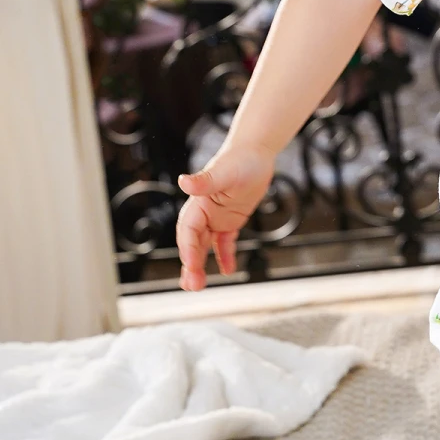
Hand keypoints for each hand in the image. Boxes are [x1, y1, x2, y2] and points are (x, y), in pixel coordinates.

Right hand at [175, 146, 275, 291]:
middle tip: (192, 286)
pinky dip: (224, 256)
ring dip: (200, 265)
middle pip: (192, 243)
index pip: (188, 230)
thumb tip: (184, 182)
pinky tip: (227, 270)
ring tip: (197, 285)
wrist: (255, 153)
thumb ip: (205, 180)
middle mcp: (203, 213)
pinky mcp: (230, 221)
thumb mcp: (224, 171)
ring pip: (204, 246)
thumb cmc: (239, 159)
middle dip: (191, 264)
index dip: (188, 249)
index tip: (191, 266)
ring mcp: (216, 218)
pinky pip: (224, 242)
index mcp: (197, 203)